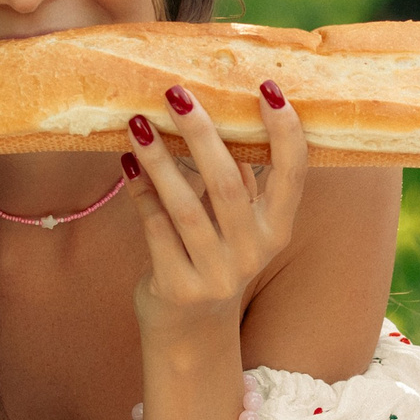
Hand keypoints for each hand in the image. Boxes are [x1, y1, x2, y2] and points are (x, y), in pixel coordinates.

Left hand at [123, 80, 306, 341]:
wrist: (191, 333)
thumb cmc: (213, 257)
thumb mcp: (238, 225)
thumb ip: (238, 179)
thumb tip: (220, 109)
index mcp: (276, 229)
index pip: (292, 175)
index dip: (284, 131)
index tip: (268, 87)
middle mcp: (253, 253)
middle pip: (227, 183)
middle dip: (201, 134)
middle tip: (176, 93)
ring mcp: (216, 275)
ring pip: (185, 206)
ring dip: (159, 159)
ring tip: (137, 123)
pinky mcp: (178, 288)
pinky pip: (154, 228)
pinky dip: (140, 191)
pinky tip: (126, 162)